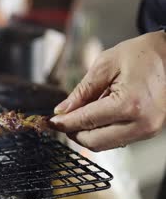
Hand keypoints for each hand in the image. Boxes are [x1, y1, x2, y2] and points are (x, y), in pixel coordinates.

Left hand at [50, 31, 165, 151]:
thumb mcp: (106, 65)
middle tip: (61, 120)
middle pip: (94, 142)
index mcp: (129, 104)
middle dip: (73, 132)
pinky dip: (101, 131)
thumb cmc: (144, 53)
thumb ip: (82, 91)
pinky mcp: (149, 131)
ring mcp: (148, 130)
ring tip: (78, 115)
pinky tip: (95, 116)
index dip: (63, 123)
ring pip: (105, 144)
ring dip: (86, 133)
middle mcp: (141, 123)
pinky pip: (117, 139)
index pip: (86, 121)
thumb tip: (62, 111)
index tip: (49, 121)